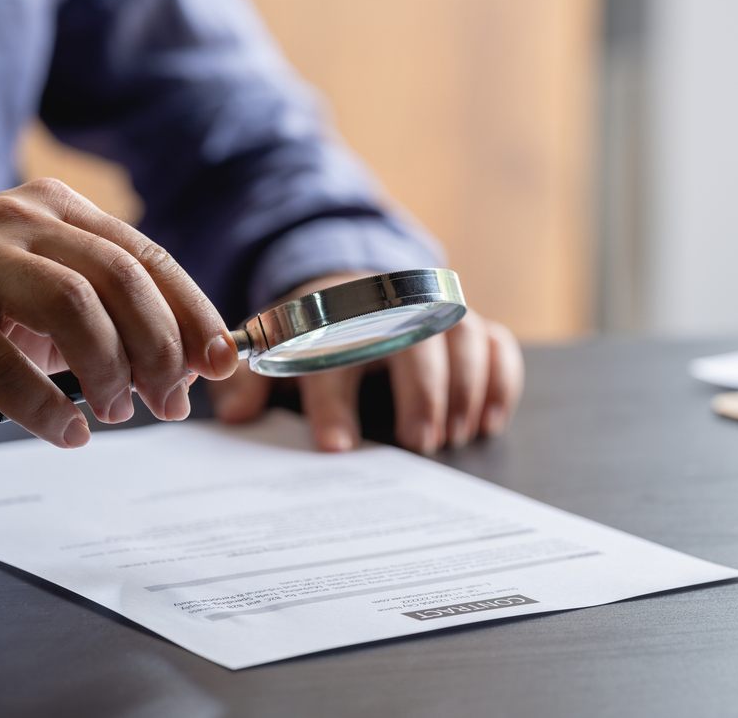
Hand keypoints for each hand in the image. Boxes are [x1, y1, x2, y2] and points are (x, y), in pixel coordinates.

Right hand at [0, 179, 238, 447]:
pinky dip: (45, 405)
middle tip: (168, 402)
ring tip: (114, 412)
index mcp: (61, 210)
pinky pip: (1, 361)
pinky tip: (66, 433)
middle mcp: (21, 221)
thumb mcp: (52, 296)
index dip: (193, 313)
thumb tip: (190, 368)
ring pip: (70, 307)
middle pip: (118, 278)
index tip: (221, 363)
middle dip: (158, 349)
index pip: (148, 257)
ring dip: (107, 370)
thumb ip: (117, 319)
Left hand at [208, 273, 523, 453]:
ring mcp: (436, 314)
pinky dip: (501, 379)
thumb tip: (236, 417)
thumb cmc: (308, 337)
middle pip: (414, 339)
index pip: (334, 353)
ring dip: (464, 386)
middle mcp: (391, 308)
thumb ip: (247, 382)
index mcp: (335, 315)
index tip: (335, 446)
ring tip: (454, 436)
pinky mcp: (470, 326)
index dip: (333, 401)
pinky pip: (498, 344)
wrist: (346, 292)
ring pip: (464, 335)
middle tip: (417, 444)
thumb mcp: (271, 353)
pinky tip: (488, 421)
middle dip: (419, 392)